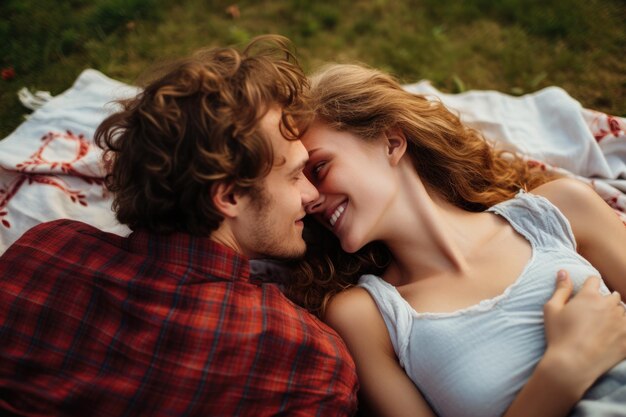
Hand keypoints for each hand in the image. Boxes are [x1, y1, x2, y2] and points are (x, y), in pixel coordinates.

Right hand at [542, 270, 625, 395]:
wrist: (573, 363)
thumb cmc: (558, 335)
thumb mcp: (551, 309)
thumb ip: (561, 289)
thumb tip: (564, 271)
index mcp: (589, 296)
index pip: (594, 280)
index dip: (589, 285)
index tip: (585, 294)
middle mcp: (608, 305)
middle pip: (612, 295)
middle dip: (605, 300)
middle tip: (594, 313)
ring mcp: (621, 322)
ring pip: (622, 311)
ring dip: (615, 314)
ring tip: (603, 326)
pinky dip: (622, 329)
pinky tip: (612, 336)